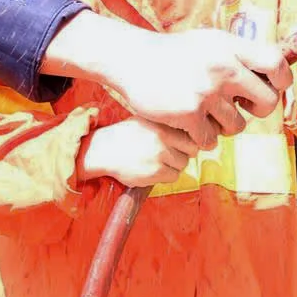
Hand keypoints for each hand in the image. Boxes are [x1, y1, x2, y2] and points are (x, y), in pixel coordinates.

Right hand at [79, 118, 194, 188]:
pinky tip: (153, 170)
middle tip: (171, 155)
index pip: (191, 135)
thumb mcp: (146, 120)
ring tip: (158, 162)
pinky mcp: (155, 172)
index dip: (189, 141)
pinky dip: (166, 176)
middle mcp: (162, 138)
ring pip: (182, 165)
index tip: (181, 144)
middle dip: (184, 153)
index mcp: (162, 124)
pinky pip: (173, 177)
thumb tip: (191, 131)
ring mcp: (160, 156)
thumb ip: (167, 125)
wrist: (104, 150)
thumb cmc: (126, 135)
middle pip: (191, 150)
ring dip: (174, 166)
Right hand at [102, 28, 285, 150]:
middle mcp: (222, 67)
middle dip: (257, 110)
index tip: (274, 87)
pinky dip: (202, 138)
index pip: (276, 63)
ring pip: (237, 126)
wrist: (133, 60)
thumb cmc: (175, 53)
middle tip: (241, 108)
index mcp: (230, 46)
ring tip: (207, 114)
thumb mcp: (210, 42)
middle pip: (266, 101)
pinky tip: (190, 125)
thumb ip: (239, 54)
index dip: (282, 80)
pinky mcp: (188, 113)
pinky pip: (211, 140)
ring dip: (224, 126)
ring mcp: (206, 91)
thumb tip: (275, 71)